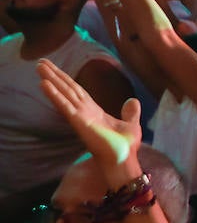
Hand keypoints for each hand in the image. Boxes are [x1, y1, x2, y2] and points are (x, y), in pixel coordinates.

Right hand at [37, 60, 141, 181]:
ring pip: (64, 94)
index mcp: (94, 111)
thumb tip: (132, 100)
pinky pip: (65, 106)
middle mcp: (84, 112)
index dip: (66, 79)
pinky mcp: (79, 122)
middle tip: (40, 62)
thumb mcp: (131, 124)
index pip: (77, 91)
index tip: (55, 69)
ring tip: (38, 66)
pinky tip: (44, 84)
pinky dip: (55, 95)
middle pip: (67, 89)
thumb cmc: (125, 147)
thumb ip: (130, 112)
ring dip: (51, 80)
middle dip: (55, 75)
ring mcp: (80, 116)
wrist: (124, 160)